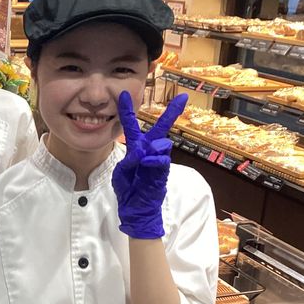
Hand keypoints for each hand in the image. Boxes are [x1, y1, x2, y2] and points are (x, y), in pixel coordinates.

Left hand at [112, 92, 186, 239]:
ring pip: (160, 146)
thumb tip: (147, 150)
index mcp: (135, 149)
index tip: (124, 93)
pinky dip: (155, 161)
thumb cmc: (128, 189)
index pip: (131, 126)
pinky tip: (149, 163)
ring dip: (151, 149)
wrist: (135, 209)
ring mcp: (157, 162)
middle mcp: (148, 152)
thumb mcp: (121, 174)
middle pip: (160, 129)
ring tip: (143, 161)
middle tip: (183, 98)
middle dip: (171, 114)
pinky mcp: (163, 173)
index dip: (126, 111)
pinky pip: (161, 162)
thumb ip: (130, 161)